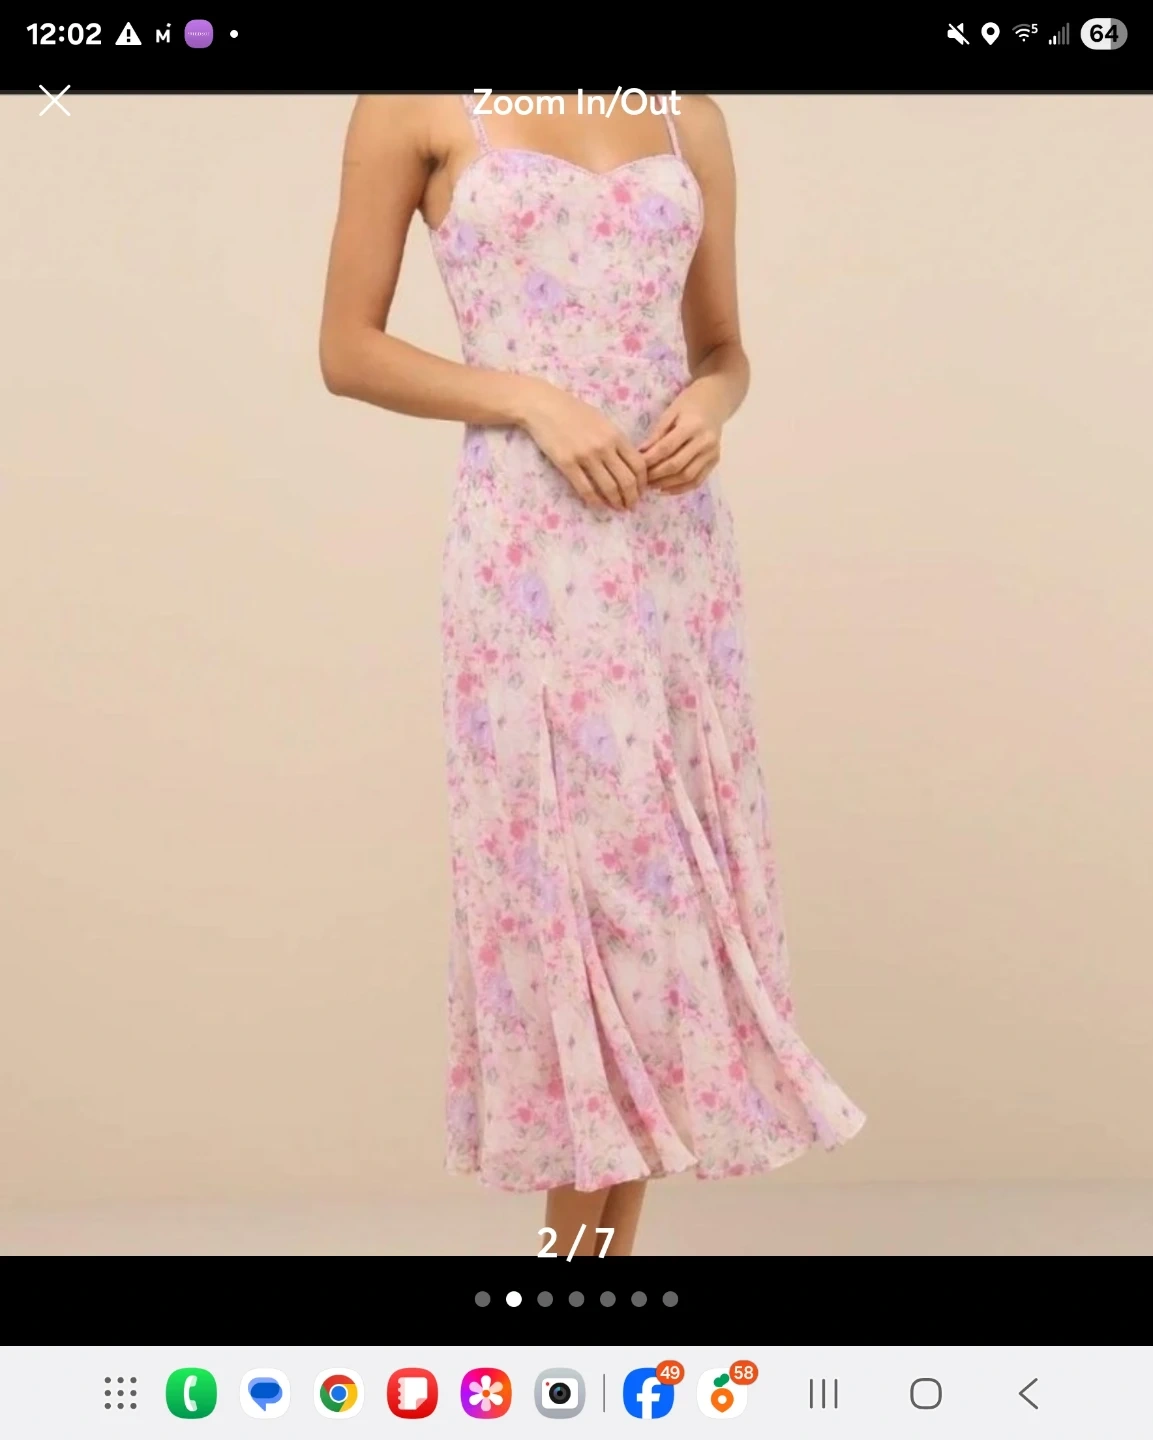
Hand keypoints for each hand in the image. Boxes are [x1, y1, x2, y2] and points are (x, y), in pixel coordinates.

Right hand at [518, 379, 646, 510]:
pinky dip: (595, 501)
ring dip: (616, 502)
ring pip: (609, 488)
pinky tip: (598, 505)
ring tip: (618, 507)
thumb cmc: (573, 410)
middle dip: (632, 497)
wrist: (544, 406)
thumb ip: (616, 440)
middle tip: (631, 505)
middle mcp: (604, 447)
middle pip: (627, 480)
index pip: (638, 464)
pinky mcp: (567, 464)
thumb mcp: (602, 421)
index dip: (643, 482)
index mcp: (615, 435)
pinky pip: (586, 489)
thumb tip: (627, 463)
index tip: (642, 490)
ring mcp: (585, 456)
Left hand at [639, 383, 722, 494]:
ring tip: (651, 485)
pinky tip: (665, 489)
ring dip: (667, 484)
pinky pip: (697, 481)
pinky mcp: (715, 461)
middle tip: (641, 479)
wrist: (715, 402)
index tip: (637, 466)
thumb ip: (656, 434)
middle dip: (656, 475)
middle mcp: (705, 441)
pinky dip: (681, 488)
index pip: (667, 448)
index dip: (650, 460)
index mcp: (692, 426)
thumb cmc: (689, 404)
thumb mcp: (670, 413)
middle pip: (677, 465)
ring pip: (687, 476)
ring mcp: (712, 453)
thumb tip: (641, 455)